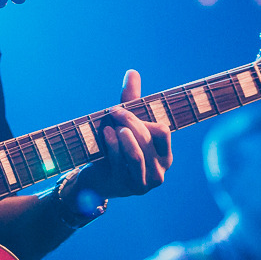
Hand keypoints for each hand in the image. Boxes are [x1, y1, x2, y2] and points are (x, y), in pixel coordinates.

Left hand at [73, 70, 172, 199]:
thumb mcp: (124, 125)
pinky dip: (114, 147)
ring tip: (112, 125)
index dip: (141, 117)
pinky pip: (123, 164)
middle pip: (148, 139)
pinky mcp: (127, 188)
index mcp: (164, 155)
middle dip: (129, 121)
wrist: (96, 180)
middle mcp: (159, 171)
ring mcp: (145, 182)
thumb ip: (131, 100)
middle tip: (113, 111)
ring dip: (124, 136)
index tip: (120, 107)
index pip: (162, 131)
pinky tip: (106, 134)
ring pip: (137, 154)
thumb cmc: (115, 149)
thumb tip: (132, 71)